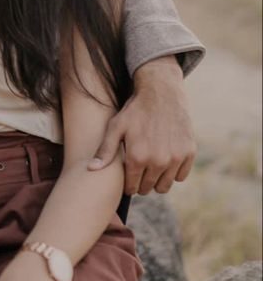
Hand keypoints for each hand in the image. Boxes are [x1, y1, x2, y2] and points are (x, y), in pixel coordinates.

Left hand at [89, 56, 195, 194]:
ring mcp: (175, 158)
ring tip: (151, 167)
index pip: (132, 187)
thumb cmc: (135, 110)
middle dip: (141, 183)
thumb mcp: (116, 127)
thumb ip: (105, 150)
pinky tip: (166, 160)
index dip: (128, 185)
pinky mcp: (189, 153)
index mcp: (137, 157)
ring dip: (157, 180)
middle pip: (148, 188)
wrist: (161, 93)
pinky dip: (174, 172)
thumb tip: (91, 170)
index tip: (128, 177)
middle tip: (139, 171)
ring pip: (165, 186)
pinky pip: (181, 176)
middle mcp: (158, 161)